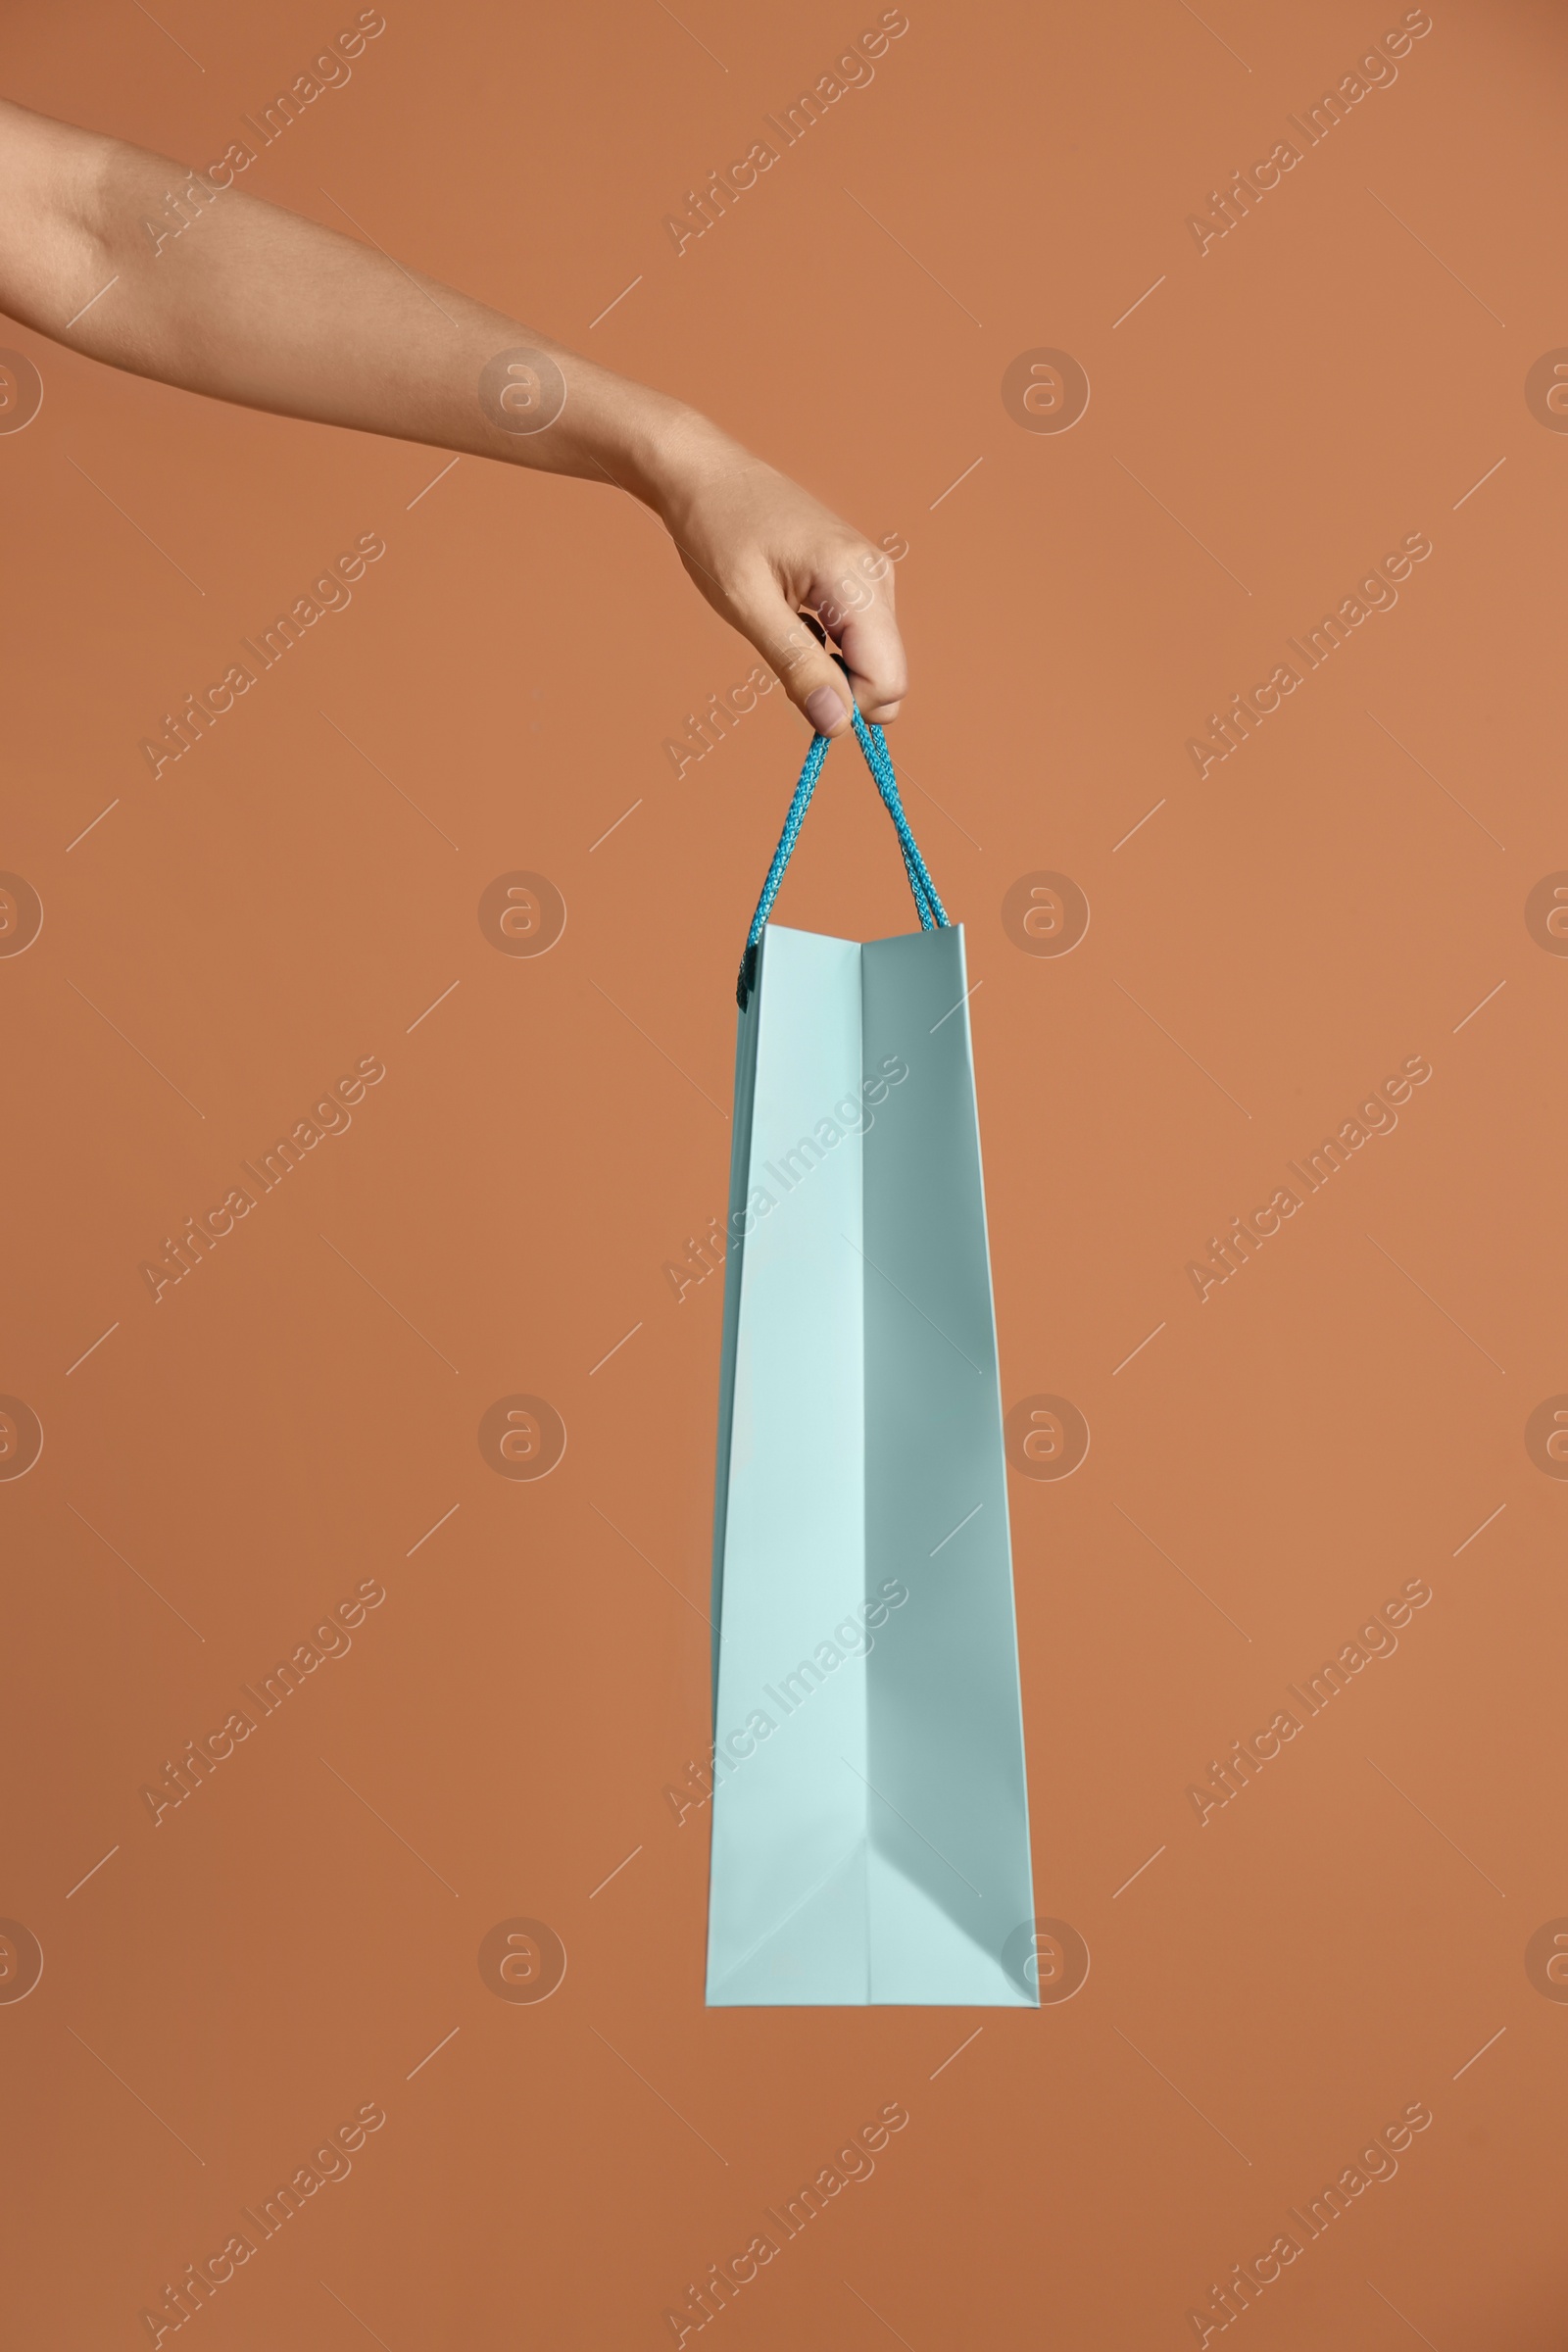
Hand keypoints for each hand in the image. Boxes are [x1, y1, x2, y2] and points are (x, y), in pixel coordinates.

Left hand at [645, 424, 906, 738]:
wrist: (704, 474)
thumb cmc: (719, 532)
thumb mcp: (749, 607)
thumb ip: (798, 667)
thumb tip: (836, 725)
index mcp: (855, 577)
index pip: (887, 679)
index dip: (846, 706)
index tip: (795, 693)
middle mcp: (877, 575)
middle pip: (889, 675)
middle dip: (840, 692)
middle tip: (783, 666)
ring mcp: (872, 576)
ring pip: (875, 662)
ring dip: (830, 672)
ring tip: (782, 637)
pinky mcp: (859, 581)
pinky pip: (861, 641)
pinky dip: (829, 652)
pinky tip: (792, 624)